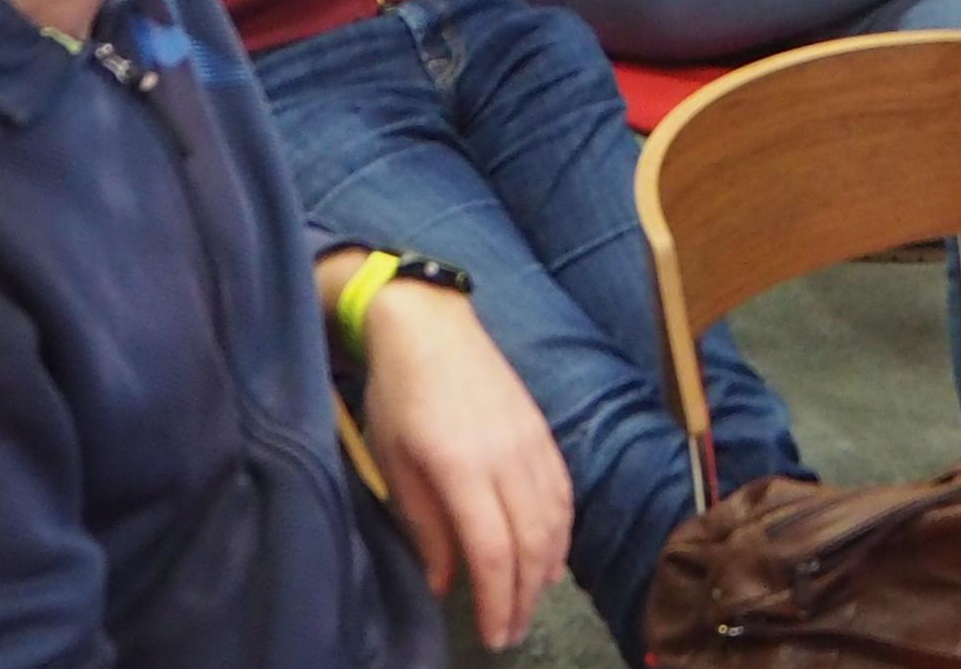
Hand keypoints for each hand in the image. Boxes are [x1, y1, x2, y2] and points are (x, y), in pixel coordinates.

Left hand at [355, 277, 571, 652]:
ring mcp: (532, 443)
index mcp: (463, 467)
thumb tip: (445, 583)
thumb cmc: (399, 395)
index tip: (494, 636)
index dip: (498, 601)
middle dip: (524, 598)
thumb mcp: (396, 463)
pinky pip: (564, 493)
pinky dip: (562, 533)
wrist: (430, 325)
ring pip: (555, 522)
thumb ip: (426, 526)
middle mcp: (507, 458)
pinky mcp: (544, 433)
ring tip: (529, 604)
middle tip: (511, 632)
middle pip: (531, 545)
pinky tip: (551, 559)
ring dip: (545, 572)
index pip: (494, 552)